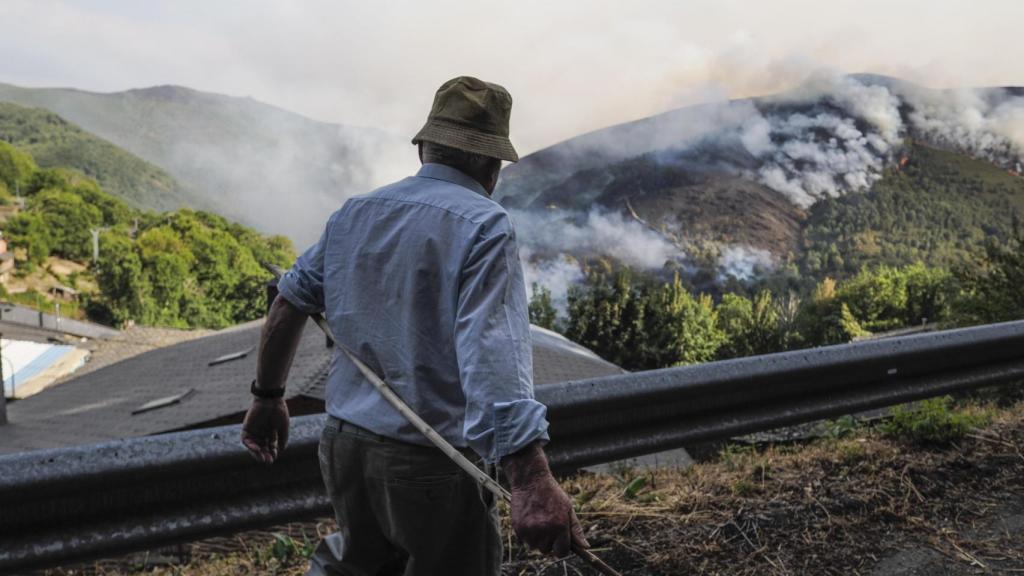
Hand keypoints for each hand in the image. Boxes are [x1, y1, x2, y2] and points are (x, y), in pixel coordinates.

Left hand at [241, 397, 289, 463]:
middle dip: (265, 455)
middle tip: (269, 461)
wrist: (271, 399)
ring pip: (253, 447)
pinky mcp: (246, 428)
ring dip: (257, 454)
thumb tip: (280, 451)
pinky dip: (250, 446)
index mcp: (270, 433)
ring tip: (263, 458)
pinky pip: (246, 440)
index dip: (272, 453)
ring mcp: (253, 431)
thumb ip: (282, 439)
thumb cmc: (278, 411)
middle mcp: (261, 433)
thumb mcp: (283, 427)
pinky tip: (257, 449)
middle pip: (262, 448)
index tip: (274, 457)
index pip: (270, 447)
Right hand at [502, 442, 588, 556]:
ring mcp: (530, 530)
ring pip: (534, 546)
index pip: (561, 552)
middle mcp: (545, 530)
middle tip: (547, 525)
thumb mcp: (568, 508)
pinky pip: (524, 541)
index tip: (559, 541)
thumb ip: (576, 530)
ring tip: (537, 521)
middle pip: (546, 550)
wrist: (530, 480)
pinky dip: (526, 534)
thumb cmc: (552, 493)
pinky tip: (529, 520)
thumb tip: (585, 547)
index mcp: (560, 525)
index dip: (561, 547)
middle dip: (548, 541)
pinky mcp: (518, 528)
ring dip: (536, 538)